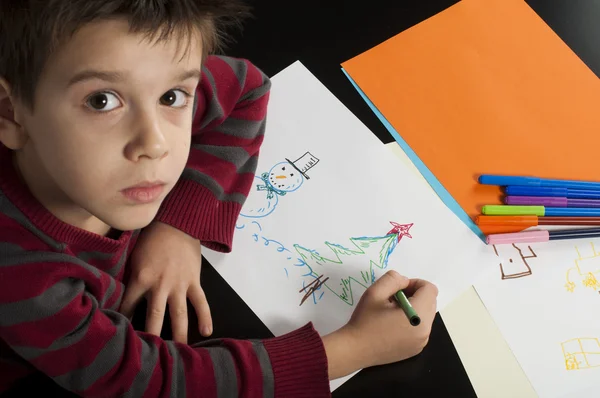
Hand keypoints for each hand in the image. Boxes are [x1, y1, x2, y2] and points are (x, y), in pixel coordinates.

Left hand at [120, 221, 212, 342]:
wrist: (177, 224)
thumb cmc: (152, 239)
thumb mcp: (134, 257)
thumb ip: (132, 278)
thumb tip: (124, 297)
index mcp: (141, 278)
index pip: (128, 305)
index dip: (123, 321)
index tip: (119, 336)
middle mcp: (160, 284)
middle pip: (155, 317)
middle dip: (151, 337)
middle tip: (149, 356)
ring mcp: (179, 284)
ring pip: (179, 314)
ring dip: (179, 334)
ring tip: (179, 353)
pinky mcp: (194, 281)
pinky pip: (200, 301)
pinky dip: (205, 316)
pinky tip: (207, 331)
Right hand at [322, 271, 437, 378]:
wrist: (355, 350)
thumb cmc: (365, 321)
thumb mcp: (375, 292)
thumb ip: (392, 279)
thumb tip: (404, 281)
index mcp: (418, 314)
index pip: (430, 289)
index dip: (415, 283)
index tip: (397, 289)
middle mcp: (425, 329)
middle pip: (430, 302)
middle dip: (415, 295)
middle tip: (393, 299)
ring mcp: (422, 342)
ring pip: (426, 315)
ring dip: (413, 308)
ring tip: (391, 312)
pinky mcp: (416, 349)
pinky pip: (421, 328)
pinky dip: (411, 322)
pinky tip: (392, 325)